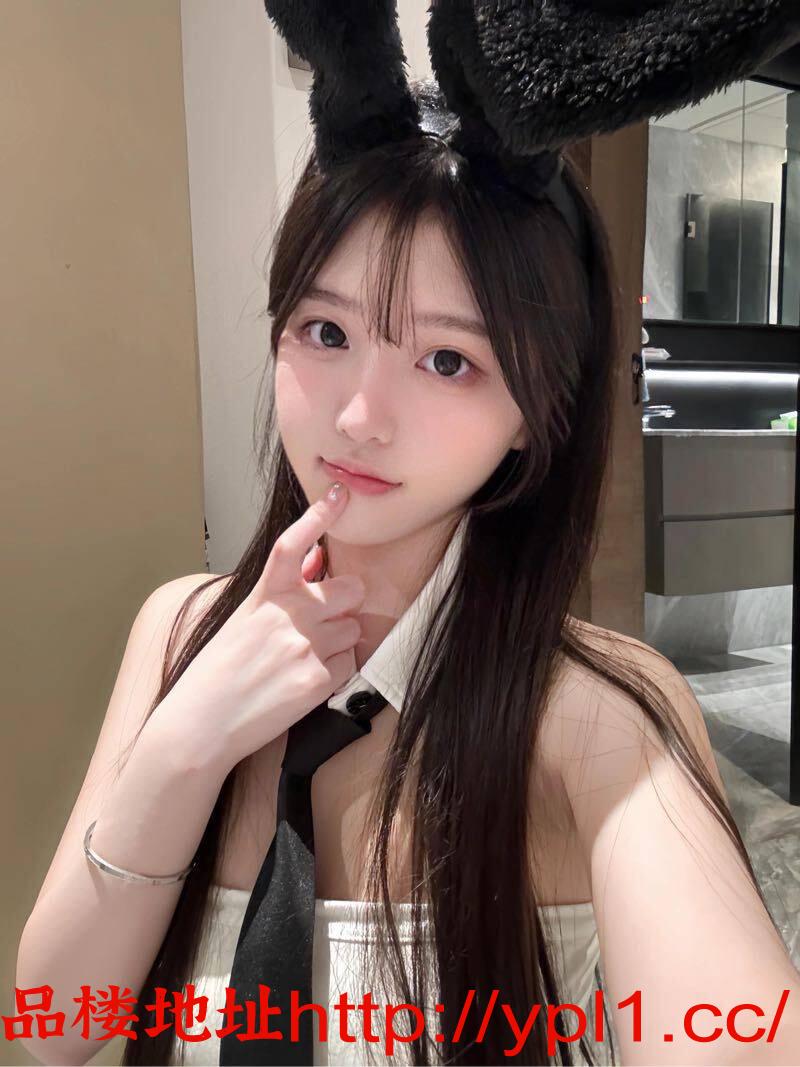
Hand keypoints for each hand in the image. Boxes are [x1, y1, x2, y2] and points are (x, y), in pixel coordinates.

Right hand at [164, 482, 364, 769]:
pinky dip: (334, 672)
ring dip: (339, 641)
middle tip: (321, 622)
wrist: (202, 724)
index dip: (318, 517)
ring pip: (354, 629)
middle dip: (344, 604)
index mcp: (265, 595)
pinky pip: (349, 664)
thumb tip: (315, 562)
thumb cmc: (216, 672)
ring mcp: (306, 646)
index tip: (337, 496)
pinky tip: (303, 681)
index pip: (294, 545)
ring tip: (303, 659)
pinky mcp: (317, 680)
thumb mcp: (243, 619)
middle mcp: (289, 615)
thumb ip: (281, 590)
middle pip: (352, 590)